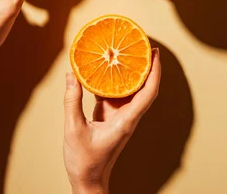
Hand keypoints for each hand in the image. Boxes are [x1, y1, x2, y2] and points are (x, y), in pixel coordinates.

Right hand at [63, 48, 160, 193]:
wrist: (88, 183)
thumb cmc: (85, 162)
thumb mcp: (74, 129)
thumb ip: (72, 101)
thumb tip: (71, 74)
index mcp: (126, 121)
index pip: (148, 93)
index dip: (155, 72)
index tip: (155, 53)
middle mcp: (127, 117)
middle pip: (144, 88)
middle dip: (147, 66)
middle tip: (143, 45)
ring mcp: (120, 117)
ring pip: (130, 91)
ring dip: (130, 72)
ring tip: (125, 52)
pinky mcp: (110, 118)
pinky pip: (115, 95)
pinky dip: (113, 82)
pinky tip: (105, 70)